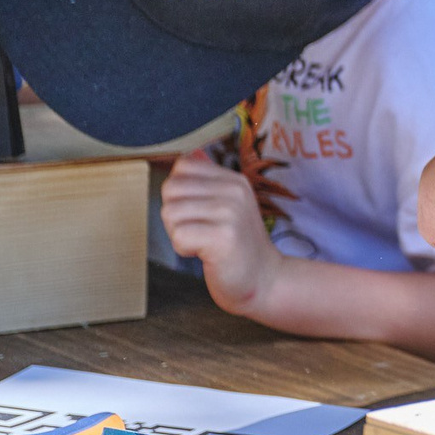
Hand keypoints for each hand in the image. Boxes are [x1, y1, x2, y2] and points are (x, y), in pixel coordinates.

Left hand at [159, 150, 281, 313]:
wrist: (264, 279)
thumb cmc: (236, 245)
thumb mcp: (228, 206)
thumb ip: (207, 182)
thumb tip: (186, 155)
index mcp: (234, 180)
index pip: (183, 166)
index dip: (178, 192)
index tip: (197, 212)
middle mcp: (235, 191)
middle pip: (171, 189)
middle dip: (175, 215)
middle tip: (199, 230)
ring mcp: (231, 212)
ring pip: (170, 213)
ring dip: (178, 234)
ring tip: (202, 242)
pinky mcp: (224, 236)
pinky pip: (179, 236)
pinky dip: (184, 249)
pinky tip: (204, 253)